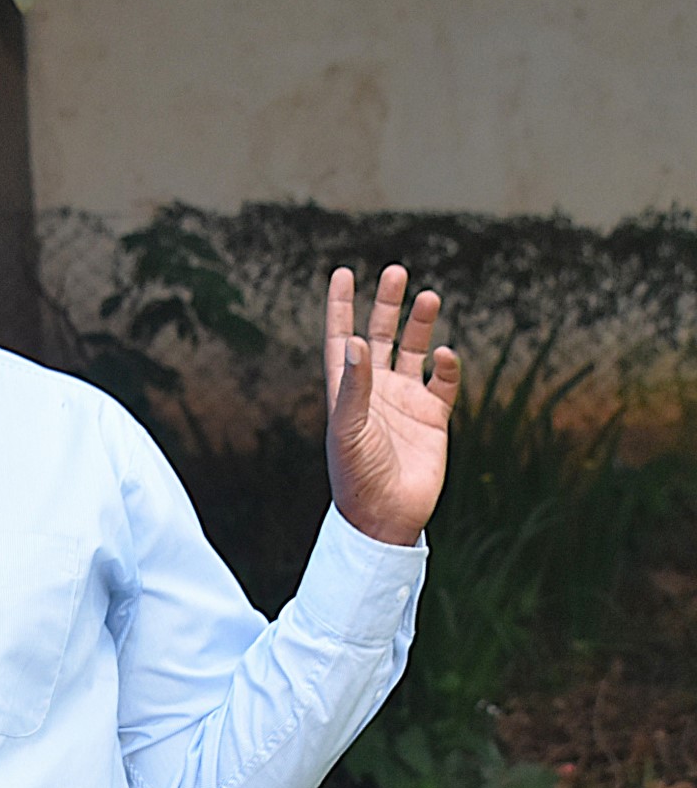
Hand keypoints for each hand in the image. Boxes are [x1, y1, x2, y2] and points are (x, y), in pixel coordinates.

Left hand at [325, 265, 459, 545]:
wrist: (386, 516)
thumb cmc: (356, 475)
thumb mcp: (349, 429)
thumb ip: (354, 386)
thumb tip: (356, 339)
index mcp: (346, 390)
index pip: (340, 338)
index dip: (340, 307)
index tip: (342, 273)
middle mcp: (375, 390)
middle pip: (380, 335)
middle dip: (387, 305)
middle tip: (396, 271)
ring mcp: (405, 402)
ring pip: (413, 351)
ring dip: (420, 325)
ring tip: (427, 296)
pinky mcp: (433, 418)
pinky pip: (444, 382)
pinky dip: (448, 366)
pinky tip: (445, 355)